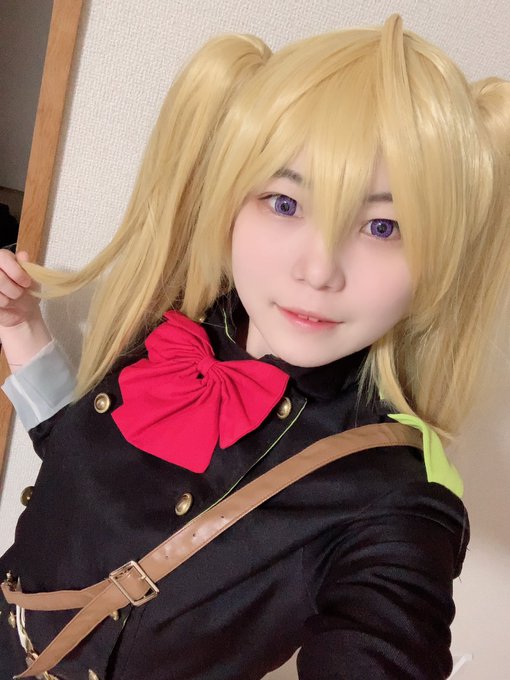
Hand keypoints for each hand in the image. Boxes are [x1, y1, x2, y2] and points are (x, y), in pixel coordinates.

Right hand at [0, 250, 50, 370]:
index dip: (16, 272)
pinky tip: (4, 304)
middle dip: (13, 289)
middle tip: (19, 294)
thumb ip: (28, 267)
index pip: (2, 257)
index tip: (26, 282)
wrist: (22, 311)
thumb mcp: (33, 279)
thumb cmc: (27, 292)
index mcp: (3, 258)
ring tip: (11, 299)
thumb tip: (23, 256)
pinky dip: (2, 306)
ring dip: (7, 300)